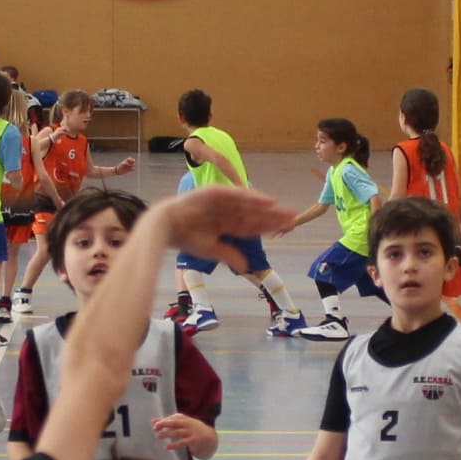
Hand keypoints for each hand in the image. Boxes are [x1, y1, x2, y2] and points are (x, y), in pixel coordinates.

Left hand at [151, 413, 213, 455]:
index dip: (164, 421)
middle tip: (155, 427)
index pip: (173, 418)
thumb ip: (168, 422)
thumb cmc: (192, 430)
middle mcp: (188, 424)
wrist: (209, 438)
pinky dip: (175, 444)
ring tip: (158, 436)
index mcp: (184, 419)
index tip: (154, 424)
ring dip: (167, 434)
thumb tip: (153, 421)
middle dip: (165, 424)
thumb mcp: (182, 424)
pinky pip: (183, 442)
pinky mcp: (194, 441)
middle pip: (175, 422)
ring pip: (178, 432)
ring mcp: (191, 432)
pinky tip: (167, 447)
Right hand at [160, 185, 297, 260]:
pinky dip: (253, 196)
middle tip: (294, 218)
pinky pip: (238, 195)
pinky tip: (268, 200)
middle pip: (255, 215)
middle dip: (274, 217)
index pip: (252, 226)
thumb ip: (230, 255)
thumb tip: (247, 267)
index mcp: (226, 225)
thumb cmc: (185, 239)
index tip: (286, 230)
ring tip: (286, 210)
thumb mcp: (211, 249)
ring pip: (250, 205)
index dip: (269, 228)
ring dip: (268, 207)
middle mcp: (227, 211)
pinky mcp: (216, 192)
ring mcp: (222, 201)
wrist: (166, 226)